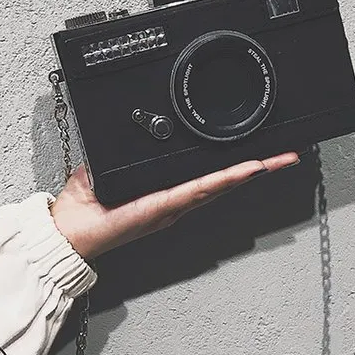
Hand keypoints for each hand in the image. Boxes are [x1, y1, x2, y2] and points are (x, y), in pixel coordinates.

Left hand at [50, 152, 299, 258]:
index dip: (234, 164)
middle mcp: (175, 199)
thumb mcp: (107, 164)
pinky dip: (226, 179)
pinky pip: (200, 189)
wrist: (70, 229)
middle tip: (284, 155)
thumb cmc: (85, 204)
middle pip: (224, 180)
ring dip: (251, 171)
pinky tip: (247, 170)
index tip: (257, 152)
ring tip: (278, 159)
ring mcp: (174, 204)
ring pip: (220, 184)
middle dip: (257, 166)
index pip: (206, 173)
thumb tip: (126, 125)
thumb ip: (123, 148)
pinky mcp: (165, 206)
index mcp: (165, 189)